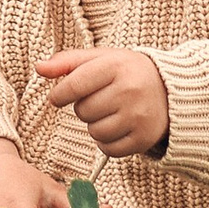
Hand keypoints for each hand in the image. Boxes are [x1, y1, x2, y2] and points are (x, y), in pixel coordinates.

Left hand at [37, 45, 170, 158]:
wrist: (170, 91)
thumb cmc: (126, 72)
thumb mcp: (100, 58)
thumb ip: (68, 61)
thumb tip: (39, 68)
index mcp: (116, 66)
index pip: (75, 84)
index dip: (60, 94)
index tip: (57, 97)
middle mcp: (129, 91)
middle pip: (83, 111)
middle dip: (83, 107)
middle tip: (99, 99)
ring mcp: (138, 117)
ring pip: (94, 132)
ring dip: (94, 125)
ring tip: (109, 112)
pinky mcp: (143, 139)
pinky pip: (108, 149)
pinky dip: (106, 142)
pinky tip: (117, 127)